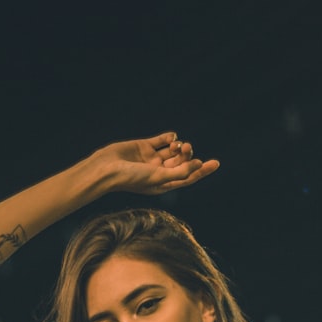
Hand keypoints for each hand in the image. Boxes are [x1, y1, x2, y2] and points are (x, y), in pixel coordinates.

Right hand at [92, 131, 219, 194]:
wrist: (106, 169)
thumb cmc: (131, 179)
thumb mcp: (159, 177)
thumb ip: (180, 172)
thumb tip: (199, 164)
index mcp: (164, 184)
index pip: (188, 177)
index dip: (202, 170)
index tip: (216, 162)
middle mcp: (159, 172)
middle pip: (182, 162)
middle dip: (187, 154)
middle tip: (186, 148)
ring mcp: (151, 159)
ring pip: (172, 150)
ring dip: (179, 145)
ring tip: (178, 144)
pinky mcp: (144, 146)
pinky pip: (161, 140)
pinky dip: (169, 138)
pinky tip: (171, 138)